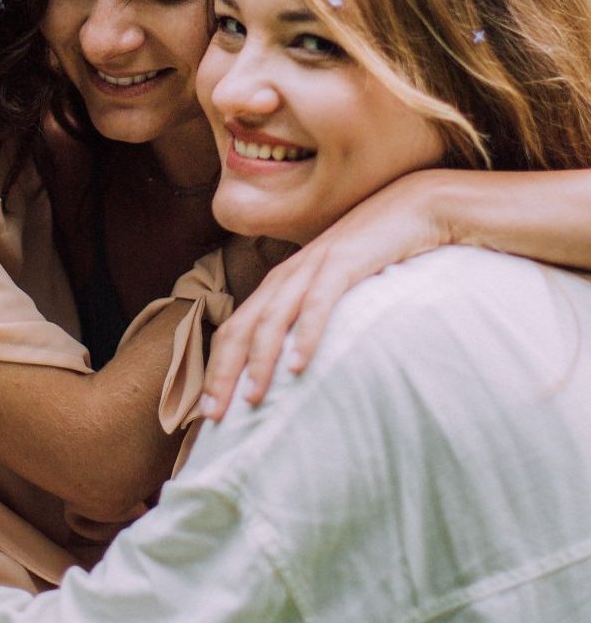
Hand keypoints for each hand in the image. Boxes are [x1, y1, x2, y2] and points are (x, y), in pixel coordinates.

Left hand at [201, 170, 451, 419]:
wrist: (414, 207)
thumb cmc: (376, 254)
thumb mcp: (336, 288)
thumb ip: (314, 316)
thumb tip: (300, 364)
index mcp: (282, 283)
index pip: (236, 328)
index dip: (218, 367)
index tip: (207, 410)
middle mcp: (288, 274)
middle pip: (242, 327)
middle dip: (224, 371)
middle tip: (213, 414)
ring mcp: (313, 267)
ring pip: (273, 318)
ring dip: (260, 360)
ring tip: (252, 399)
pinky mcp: (344, 262)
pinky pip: (319, 302)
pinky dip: (306, 334)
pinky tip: (300, 365)